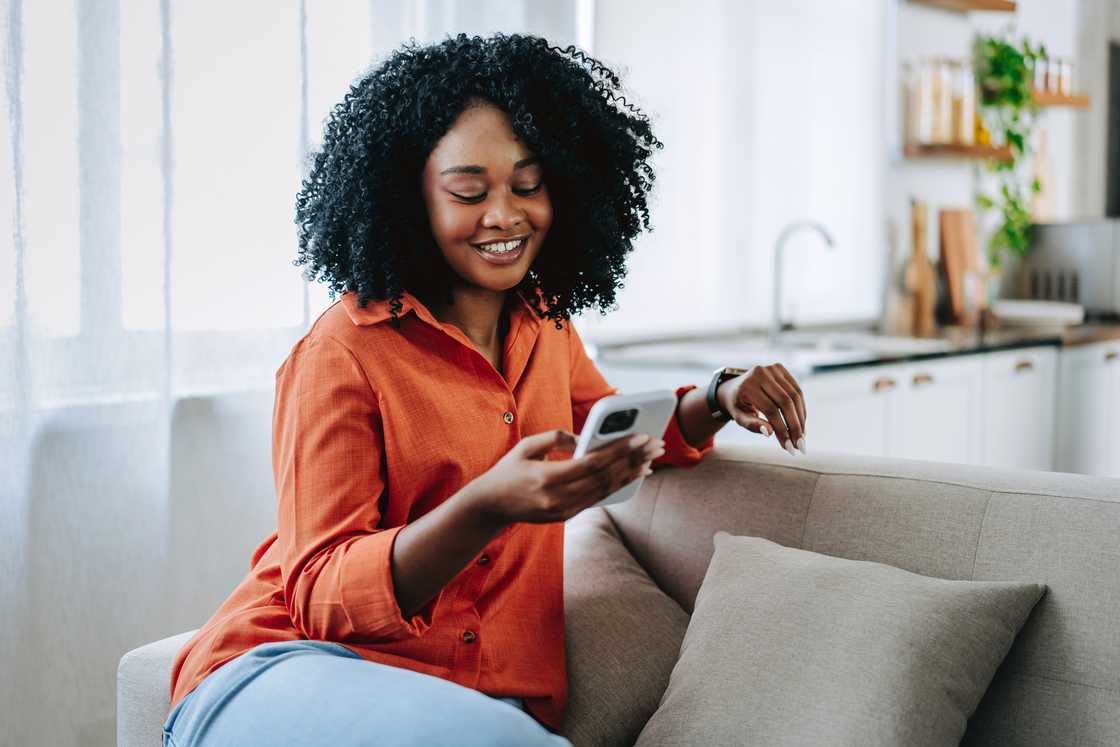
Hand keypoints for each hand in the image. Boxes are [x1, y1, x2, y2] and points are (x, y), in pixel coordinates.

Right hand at [465, 429, 665, 524]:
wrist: (490, 506)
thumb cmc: (508, 471)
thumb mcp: (527, 446)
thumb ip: (556, 437)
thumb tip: (584, 436)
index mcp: (547, 478)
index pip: (592, 463)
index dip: (619, 450)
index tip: (640, 437)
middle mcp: (558, 499)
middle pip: (604, 478)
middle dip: (633, 460)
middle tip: (655, 445)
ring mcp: (563, 511)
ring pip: (605, 491)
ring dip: (630, 474)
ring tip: (650, 460)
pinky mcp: (566, 516)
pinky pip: (598, 499)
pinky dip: (617, 486)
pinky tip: (632, 474)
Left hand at [718, 364, 806, 454]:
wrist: (735, 387)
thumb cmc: (738, 405)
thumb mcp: (739, 417)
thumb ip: (752, 425)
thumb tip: (770, 433)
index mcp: (748, 385)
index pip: (771, 410)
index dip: (782, 429)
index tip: (789, 447)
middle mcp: (761, 373)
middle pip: (786, 402)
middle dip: (795, 426)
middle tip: (800, 446)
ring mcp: (773, 368)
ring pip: (795, 396)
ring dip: (801, 419)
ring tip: (802, 437)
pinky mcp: (781, 369)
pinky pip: (797, 390)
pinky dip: (801, 408)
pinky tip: (801, 424)